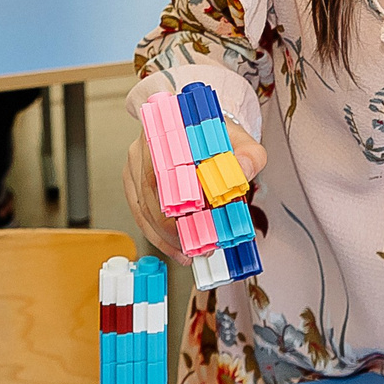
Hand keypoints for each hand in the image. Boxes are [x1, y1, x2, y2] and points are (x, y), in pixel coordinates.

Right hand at [121, 115, 266, 260]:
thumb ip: (249, 155)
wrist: (203, 132)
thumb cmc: (218, 136)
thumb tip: (243, 170)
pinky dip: (156, 234)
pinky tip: (174, 247)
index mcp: (170, 130)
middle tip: (195, 246)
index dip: (178, 196)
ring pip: (142, 206)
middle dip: (172, 226)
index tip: (196, 219)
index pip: (167, 165)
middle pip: (150, 191)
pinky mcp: (134, 181)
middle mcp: (148, 145)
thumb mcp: (243, 142)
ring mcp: (137, 164)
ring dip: (163, 236)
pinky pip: (139, 212)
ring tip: (187, 253)